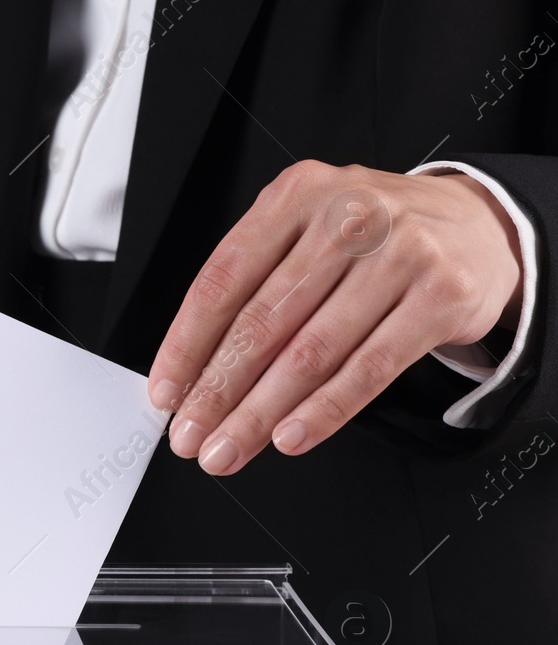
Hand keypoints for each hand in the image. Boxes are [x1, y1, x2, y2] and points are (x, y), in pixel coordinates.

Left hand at [146, 160, 522, 474]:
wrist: (479, 224)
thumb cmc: (374, 237)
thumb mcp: (308, 232)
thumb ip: (257, 285)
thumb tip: (197, 370)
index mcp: (296, 196)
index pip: (223, 280)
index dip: (187, 344)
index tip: (166, 392)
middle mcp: (347, 218)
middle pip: (262, 322)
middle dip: (217, 391)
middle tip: (190, 435)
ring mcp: (399, 255)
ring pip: (310, 353)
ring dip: (259, 413)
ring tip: (228, 448)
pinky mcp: (441, 296)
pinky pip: (368, 369)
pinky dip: (323, 411)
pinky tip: (288, 437)